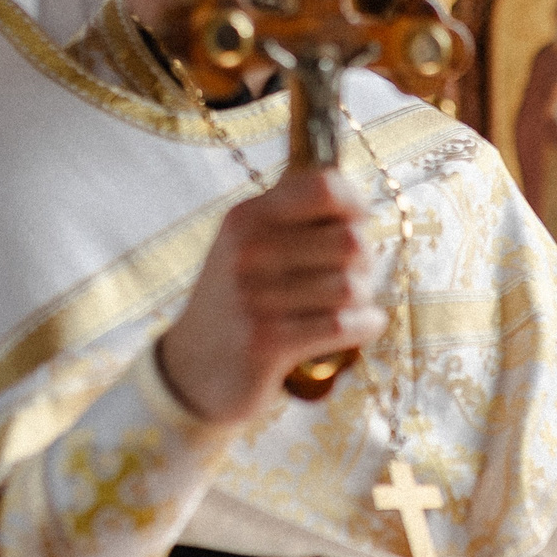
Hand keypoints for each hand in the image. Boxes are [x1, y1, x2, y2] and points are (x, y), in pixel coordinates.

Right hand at [156, 165, 384, 423]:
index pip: (324, 187)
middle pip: (351, 241)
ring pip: (352, 287)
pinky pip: (344, 325)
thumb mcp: (249, 246)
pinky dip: (364, 326)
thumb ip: (294, 218)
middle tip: (350, 279)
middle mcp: (247, 251)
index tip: (356, 224)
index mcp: (245, 218)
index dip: (355, 205)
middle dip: (365, 264)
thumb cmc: (238, 301)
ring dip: (362, 301)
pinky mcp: (267, 342)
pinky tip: (357, 327)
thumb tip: (355, 199)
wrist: (191, 369)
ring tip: (344, 308)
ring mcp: (254, 298)